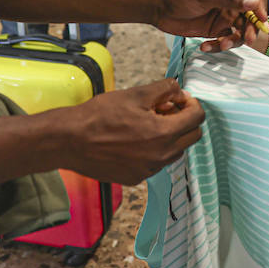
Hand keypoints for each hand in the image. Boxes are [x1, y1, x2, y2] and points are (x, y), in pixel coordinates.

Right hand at [54, 79, 205, 184]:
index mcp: (163, 134)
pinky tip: (134, 139)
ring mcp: (148, 170)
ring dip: (170, 136)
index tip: (181, 98)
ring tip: (147, 122)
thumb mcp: (135, 94)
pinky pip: (155, 163)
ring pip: (174, 151)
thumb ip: (164, 89)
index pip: (198, 118)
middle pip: (192, 137)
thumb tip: (179, 90)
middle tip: (165, 108)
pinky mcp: (135, 178)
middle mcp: (160, 157)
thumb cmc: (100, 115)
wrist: (71, 140)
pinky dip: (153, 150)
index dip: (192, 104)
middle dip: (184, 120)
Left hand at [153, 0, 266, 40]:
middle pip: (252, 15)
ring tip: (222, 43)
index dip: (261, 5)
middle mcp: (231, 0)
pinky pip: (226, 40)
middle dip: (251, 28)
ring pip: (241, 31)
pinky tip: (206, 46)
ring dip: (234, 40)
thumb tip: (254, 3)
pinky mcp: (216, 29)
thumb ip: (230, 0)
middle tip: (248, 39)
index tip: (260, 19)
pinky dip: (219, 45)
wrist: (157, 8)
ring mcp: (224, 16)